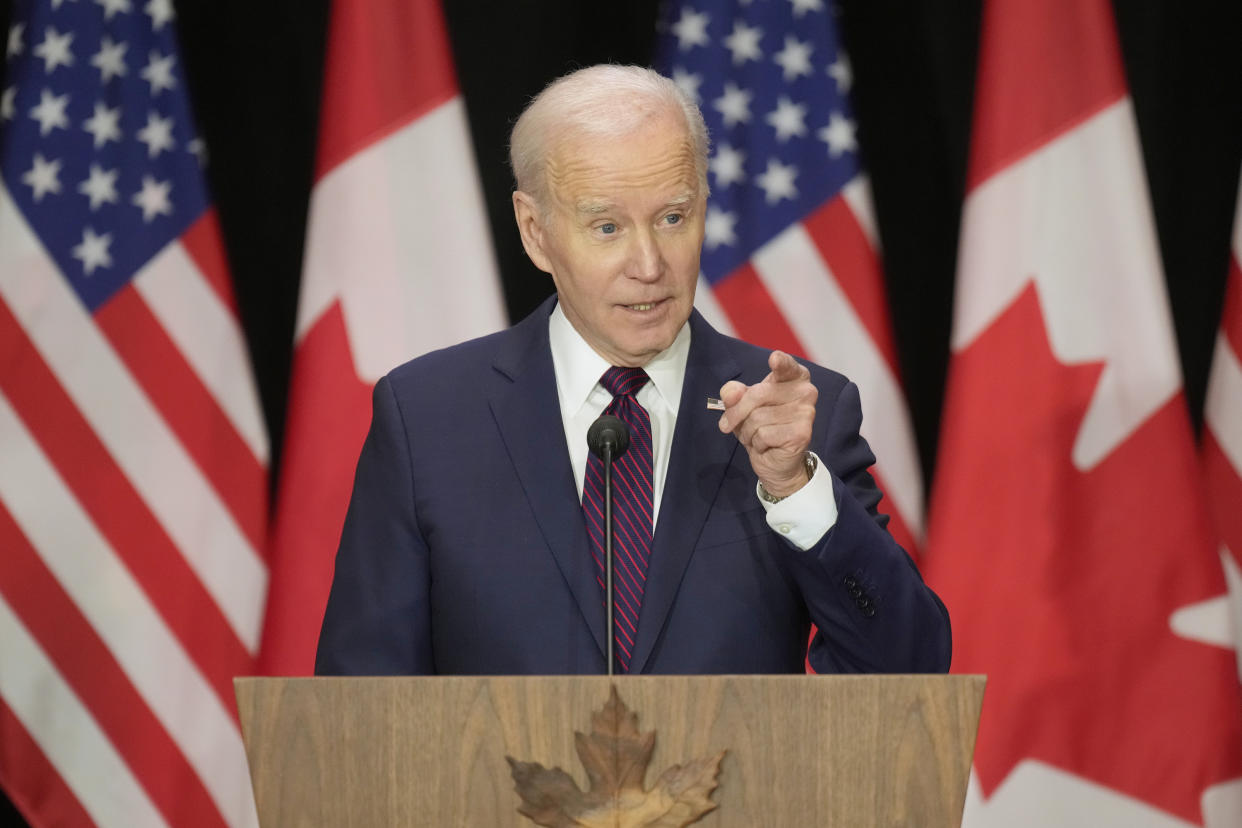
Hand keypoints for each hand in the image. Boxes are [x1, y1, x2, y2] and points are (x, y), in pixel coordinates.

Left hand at [717, 350, 817, 497]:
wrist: (775, 461)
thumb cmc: (761, 427)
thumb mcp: (741, 407)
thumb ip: (734, 395)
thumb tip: (731, 392)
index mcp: (793, 378)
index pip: (787, 366)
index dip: (780, 362)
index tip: (774, 358)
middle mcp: (805, 391)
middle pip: (758, 394)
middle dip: (736, 412)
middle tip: (728, 424)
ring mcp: (806, 412)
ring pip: (757, 417)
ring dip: (747, 431)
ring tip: (755, 436)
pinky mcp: (802, 433)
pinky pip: (763, 434)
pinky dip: (756, 443)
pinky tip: (766, 446)